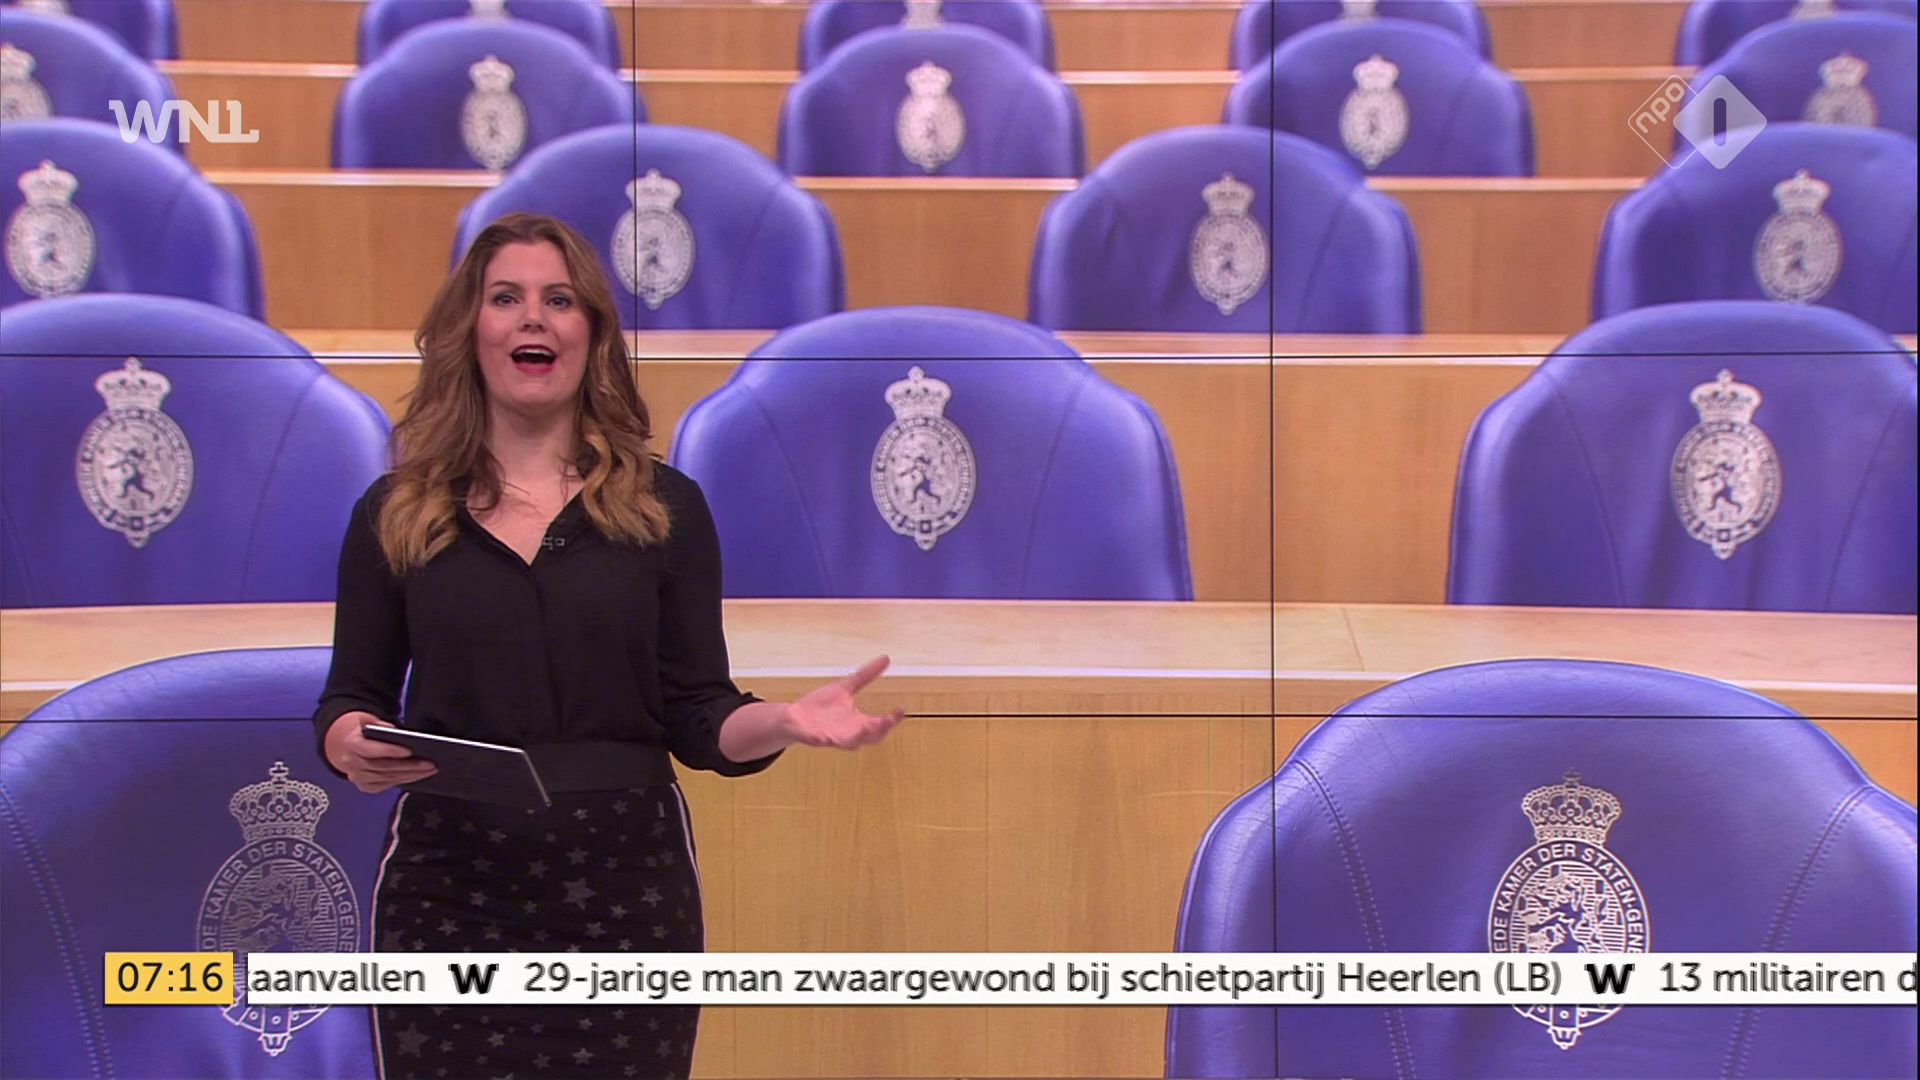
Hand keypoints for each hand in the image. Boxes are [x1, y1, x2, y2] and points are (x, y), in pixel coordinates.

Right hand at [324, 711, 437, 793]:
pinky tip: (417, 776)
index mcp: (351, 744)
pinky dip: (402, 781)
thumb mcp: (368, 720)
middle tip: (429, 764)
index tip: (410, 750)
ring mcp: (357, 777)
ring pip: (387, 778)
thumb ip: (380, 726)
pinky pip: (385, 785)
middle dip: (409, 767)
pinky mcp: (364, 786)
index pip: (372, 750)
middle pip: (383, 767)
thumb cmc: (362, 730)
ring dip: (410, 776)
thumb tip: (398, 734)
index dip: (390, 751)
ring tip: (429, 770)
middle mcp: (352, 763)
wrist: (343, 744)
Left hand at [784, 656, 906, 749]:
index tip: (900, 709)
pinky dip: (824, 738)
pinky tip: (825, 735)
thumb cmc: (822, 707)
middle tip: (888, 720)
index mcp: (858, 723)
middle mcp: (848, 733)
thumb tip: (886, 658)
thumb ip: (865, 675)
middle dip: (881, 729)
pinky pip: (820, 740)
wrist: (795, 717)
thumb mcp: (845, 688)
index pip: (880, 725)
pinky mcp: (814, 737)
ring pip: (849, 743)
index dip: (892, 719)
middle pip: (871, 737)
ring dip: (857, 737)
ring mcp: (832, 737)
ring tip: (865, 727)